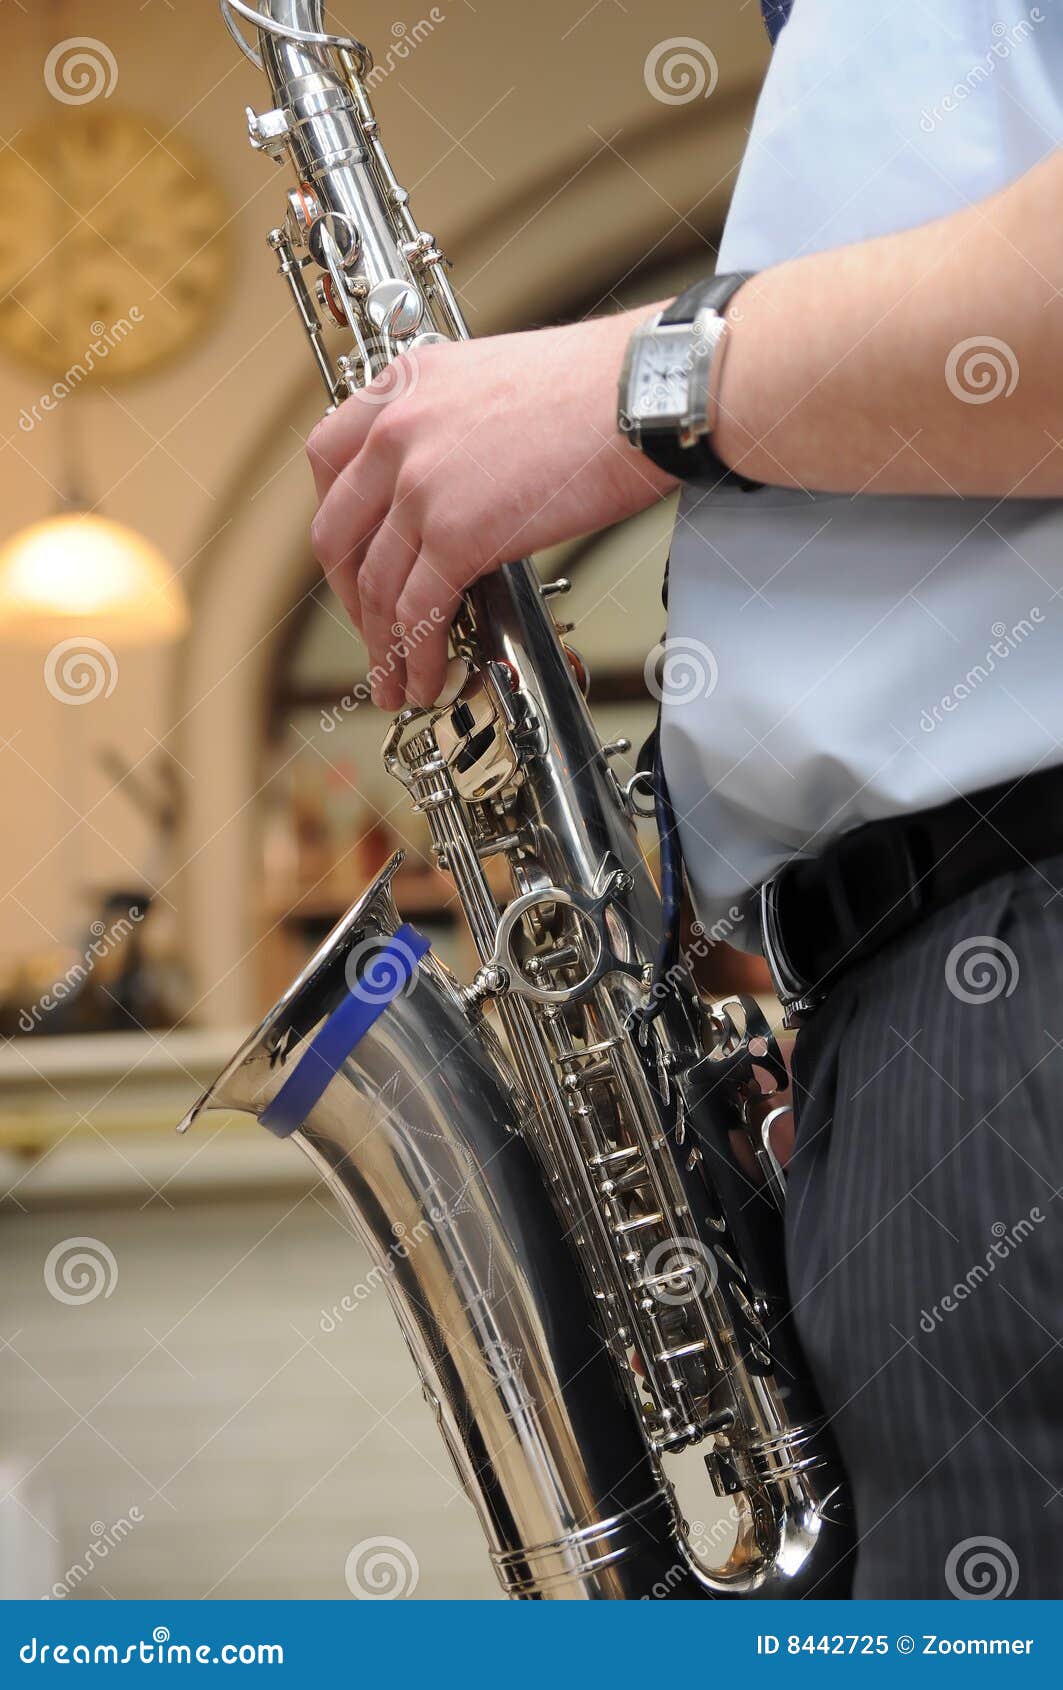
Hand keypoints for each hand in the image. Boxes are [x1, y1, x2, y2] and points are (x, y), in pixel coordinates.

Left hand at [306, 308, 676, 709]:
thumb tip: (454, 490)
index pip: (329, 460)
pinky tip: (427, 678)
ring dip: (383, 646)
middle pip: (338, 534)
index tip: (350, 559)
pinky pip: (419, 613)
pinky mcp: (456, 533)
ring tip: (398, 682)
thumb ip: (452, 429)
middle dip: (350, 599)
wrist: (642, 396)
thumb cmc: (597, 388)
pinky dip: (417, 656)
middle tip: (370, 632)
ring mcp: (419, 485)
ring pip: (377, 586)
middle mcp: (397, 430)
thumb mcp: (494, 383)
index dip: (336, 522)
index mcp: (404, 386)